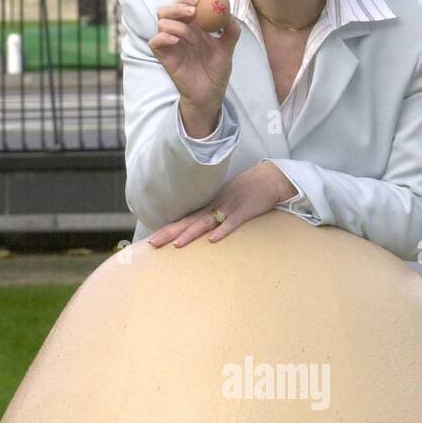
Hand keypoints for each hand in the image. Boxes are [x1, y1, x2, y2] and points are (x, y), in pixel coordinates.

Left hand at [146, 163, 297, 247]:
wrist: (269, 178)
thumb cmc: (249, 190)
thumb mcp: (227, 198)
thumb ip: (216, 211)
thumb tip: (204, 227)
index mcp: (210, 204)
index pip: (185, 218)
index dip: (169, 228)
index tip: (152, 239)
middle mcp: (215, 206)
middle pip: (189, 221)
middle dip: (170, 232)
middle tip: (152, 243)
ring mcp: (229, 208)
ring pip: (206, 223)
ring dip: (191, 233)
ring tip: (176, 245)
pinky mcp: (244, 211)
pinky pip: (232, 223)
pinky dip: (222, 231)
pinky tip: (212, 240)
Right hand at [149, 0, 240, 112]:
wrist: (210, 94)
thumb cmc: (216, 71)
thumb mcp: (227, 49)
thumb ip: (230, 30)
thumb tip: (228, 12)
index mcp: (193, 26)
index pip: (184, 4)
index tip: (199, 0)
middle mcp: (179, 32)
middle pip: (168, 9)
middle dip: (179, 6)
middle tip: (193, 12)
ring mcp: (171, 44)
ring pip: (161, 22)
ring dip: (178, 26)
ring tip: (194, 40)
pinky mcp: (164, 57)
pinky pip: (154, 41)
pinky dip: (163, 38)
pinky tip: (177, 42)